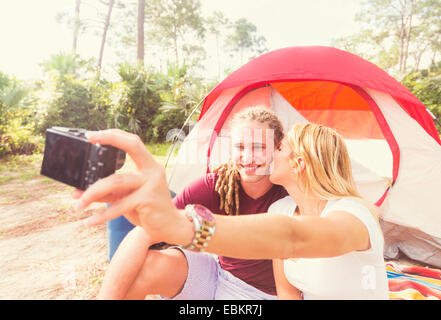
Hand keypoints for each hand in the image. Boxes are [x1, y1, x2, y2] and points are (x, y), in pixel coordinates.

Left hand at [72, 129, 185, 243]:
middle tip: (89, 139)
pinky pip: (119, 205)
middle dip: (110, 139)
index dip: (115, 135)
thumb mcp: (126, 196)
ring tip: (79, 204)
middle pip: (132, 147)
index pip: (133, 142)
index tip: (93, 134)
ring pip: (116, 181)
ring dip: (93, 192)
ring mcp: (151, 184)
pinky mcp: (147, 200)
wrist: (168, 226)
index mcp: (149, 165)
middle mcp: (152, 171)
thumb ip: (106, 191)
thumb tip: (78, 192)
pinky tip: (90, 221)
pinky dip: (102, 215)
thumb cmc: (147, 209)